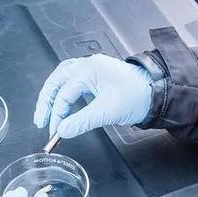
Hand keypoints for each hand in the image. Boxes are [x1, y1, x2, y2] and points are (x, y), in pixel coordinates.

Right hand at [33, 53, 152, 138]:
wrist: (155, 92)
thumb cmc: (137, 96)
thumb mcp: (107, 112)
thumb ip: (82, 121)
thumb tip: (63, 130)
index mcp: (90, 69)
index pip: (64, 93)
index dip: (57, 114)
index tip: (55, 131)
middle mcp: (88, 65)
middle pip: (56, 81)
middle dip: (47, 102)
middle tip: (41, 120)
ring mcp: (91, 69)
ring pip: (62, 79)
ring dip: (52, 95)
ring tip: (46, 112)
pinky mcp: (95, 76)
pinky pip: (72, 81)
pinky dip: (63, 92)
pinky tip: (62, 103)